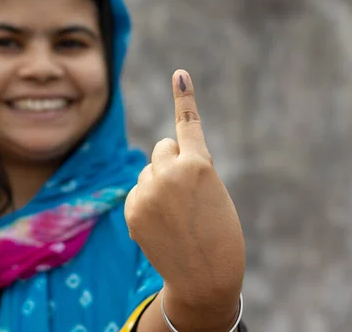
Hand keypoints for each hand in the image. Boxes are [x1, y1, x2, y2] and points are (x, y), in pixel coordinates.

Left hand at [124, 70, 244, 307]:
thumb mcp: (213, 194)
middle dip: (171, 162)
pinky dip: (146, 203)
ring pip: (148, 171)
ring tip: (175, 216)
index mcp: (199, 165)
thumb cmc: (219, 233)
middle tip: (185, 192)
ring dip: (158, 184)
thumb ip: (188, 171)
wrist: (206, 277)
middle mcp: (170, 174)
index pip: (188, 126)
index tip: (179, 74)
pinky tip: (161, 225)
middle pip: (162, 149)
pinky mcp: (132, 210)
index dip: (184, 98)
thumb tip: (157, 161)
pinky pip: (137, 192)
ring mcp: (148, 192)